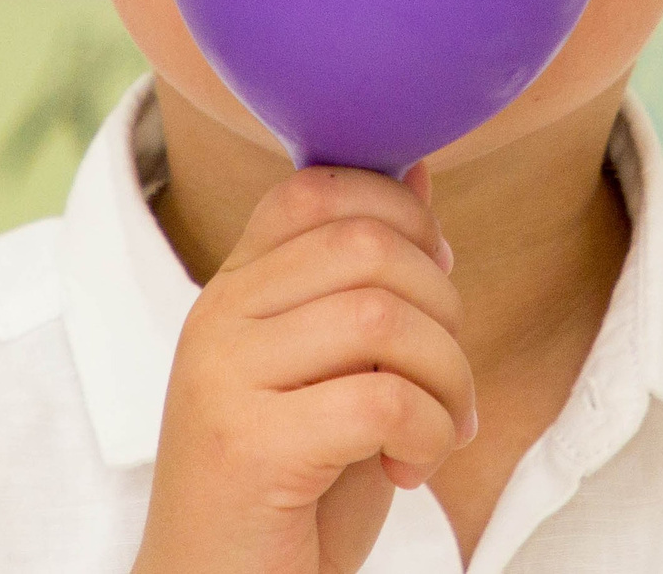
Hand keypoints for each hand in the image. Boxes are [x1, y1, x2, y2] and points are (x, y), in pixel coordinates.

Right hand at [131, 162, 476, 573]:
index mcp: (233, 291)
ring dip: (446, 379)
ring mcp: (223, 378)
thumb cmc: (290, 493)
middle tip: (446, 379)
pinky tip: (408, 470)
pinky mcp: (249, 446)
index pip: (315, 189)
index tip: (433, 285)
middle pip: (365, 246)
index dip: (400, 216)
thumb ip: (368, 279)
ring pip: (383, 317)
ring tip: (439, 430)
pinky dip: (427, 434)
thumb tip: (417, 171)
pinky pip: (381, 399)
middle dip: (443, 307)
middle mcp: (216, 319)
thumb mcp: (337, 370)